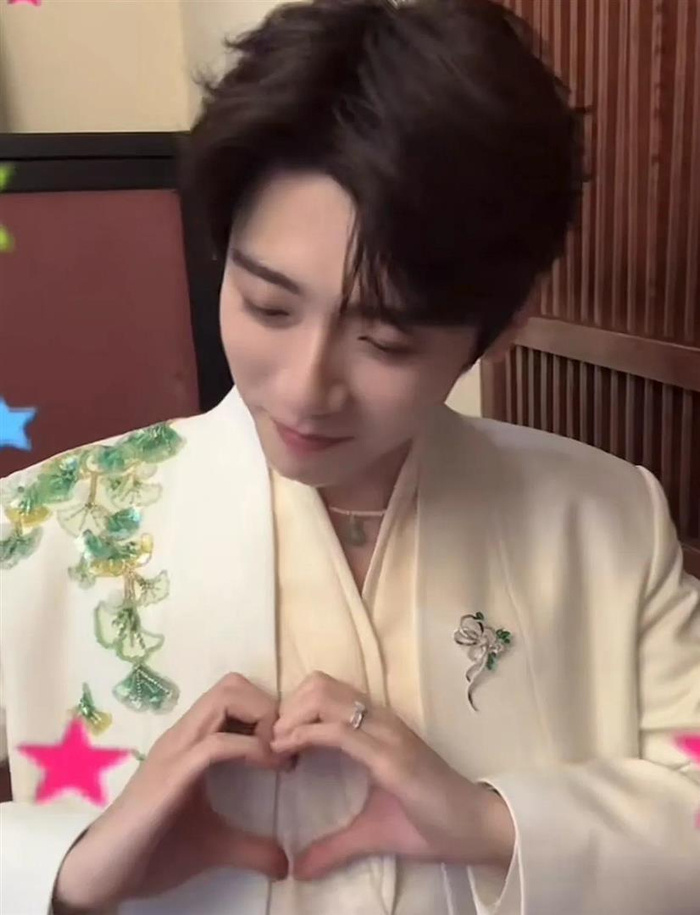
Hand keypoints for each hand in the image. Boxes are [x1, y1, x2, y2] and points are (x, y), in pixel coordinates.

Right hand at [54, 674, 289, 911]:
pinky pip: (218, 744)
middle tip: (286, 747)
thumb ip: (250, 848)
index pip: (234, 694)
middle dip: (269, 707)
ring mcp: (177, 749)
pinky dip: (252, 749)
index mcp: (193, 741)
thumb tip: (285, 865)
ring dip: (263, 719)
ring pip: (226, 698)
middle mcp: (184, 735)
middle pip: (233, 684)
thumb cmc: (153, 851)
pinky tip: (270, 769)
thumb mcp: (215, 846)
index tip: (290, 748)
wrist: (102, 873)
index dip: (269, 711)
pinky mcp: (172, 774)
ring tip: (279, 757)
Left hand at [271, 671, 514, 879]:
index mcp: (375, 728)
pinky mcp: (390, 756)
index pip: (324, 692)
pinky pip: (340, 732)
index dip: (292, 709)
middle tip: (270, 742)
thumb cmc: (431, 824)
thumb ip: (335, 846)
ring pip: (325, 697)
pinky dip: (306, 735)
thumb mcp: (372, 833)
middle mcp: (379, 720)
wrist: (478, 831)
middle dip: (286, 707)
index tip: (273, 741)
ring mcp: (386, 734)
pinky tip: (289, 753)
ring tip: (275, 746)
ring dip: (291, 716)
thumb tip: (298, 868)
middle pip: (318, 684)